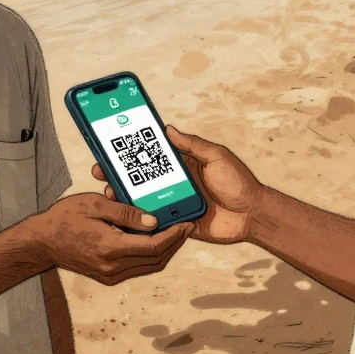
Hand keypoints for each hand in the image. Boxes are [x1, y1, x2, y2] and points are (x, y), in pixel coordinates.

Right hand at [26, 193, 193, 285]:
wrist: (42, 242)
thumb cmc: (65, 218)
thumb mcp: (95, 205)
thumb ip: (126, 213)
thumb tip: (154, 220)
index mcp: (110, 249)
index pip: (153, 246)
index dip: (173, 236)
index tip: (185, 223)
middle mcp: (113, 267)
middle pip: (156, 260)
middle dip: (175, 244)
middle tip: (187, 227)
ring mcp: (110, 275)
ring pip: (149, 267)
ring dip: (165, 251)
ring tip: (176, 233)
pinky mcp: (108, 277)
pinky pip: (138, 268)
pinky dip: (151, 256)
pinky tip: (156, 240)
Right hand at [92, 124, 264, 244]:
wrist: (253, 215)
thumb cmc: (239, 182)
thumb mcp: (216, 156)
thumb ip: (193, 144)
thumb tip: (168, 129)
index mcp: (183, 165)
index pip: (152, 156)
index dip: (132, 153)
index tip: (111, 148)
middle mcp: (175, 184)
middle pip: (142, 179)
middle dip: (120, 175)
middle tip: (101, 171)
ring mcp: (174, 204)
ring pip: (144, 201)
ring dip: (126, 198)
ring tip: (109, 194)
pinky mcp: (177, 224)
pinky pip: (156, 223)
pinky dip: (142, 221)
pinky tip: (124, 218)